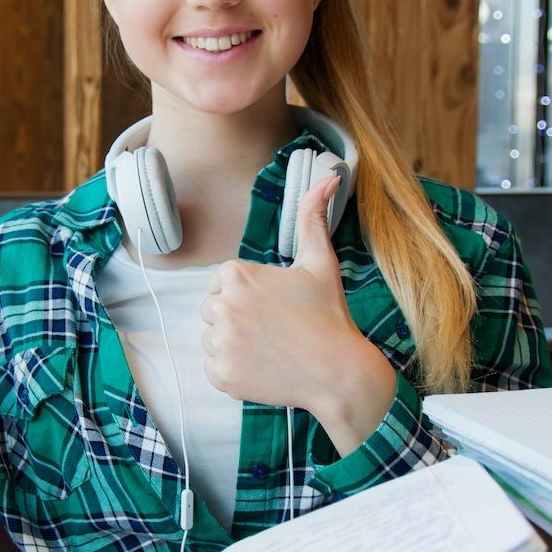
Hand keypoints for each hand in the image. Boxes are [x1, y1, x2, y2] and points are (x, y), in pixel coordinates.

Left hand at [200, 176, 396, 454]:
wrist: (338, 372)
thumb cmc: (329, 315)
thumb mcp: (321, 262)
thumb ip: (313, 217)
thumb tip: (329, 176)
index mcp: (236, 274)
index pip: (221, 284)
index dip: (247, 296)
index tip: (274, 307)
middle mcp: (221, 306)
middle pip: (213, 311)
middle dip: (238, 319)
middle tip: (274, 330)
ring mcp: (220, 342)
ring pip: (212, 340)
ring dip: (235, 345)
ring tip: (270, 349)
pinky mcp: (221, 375)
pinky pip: (215, 369)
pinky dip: (234, 371)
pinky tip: (264, 368)